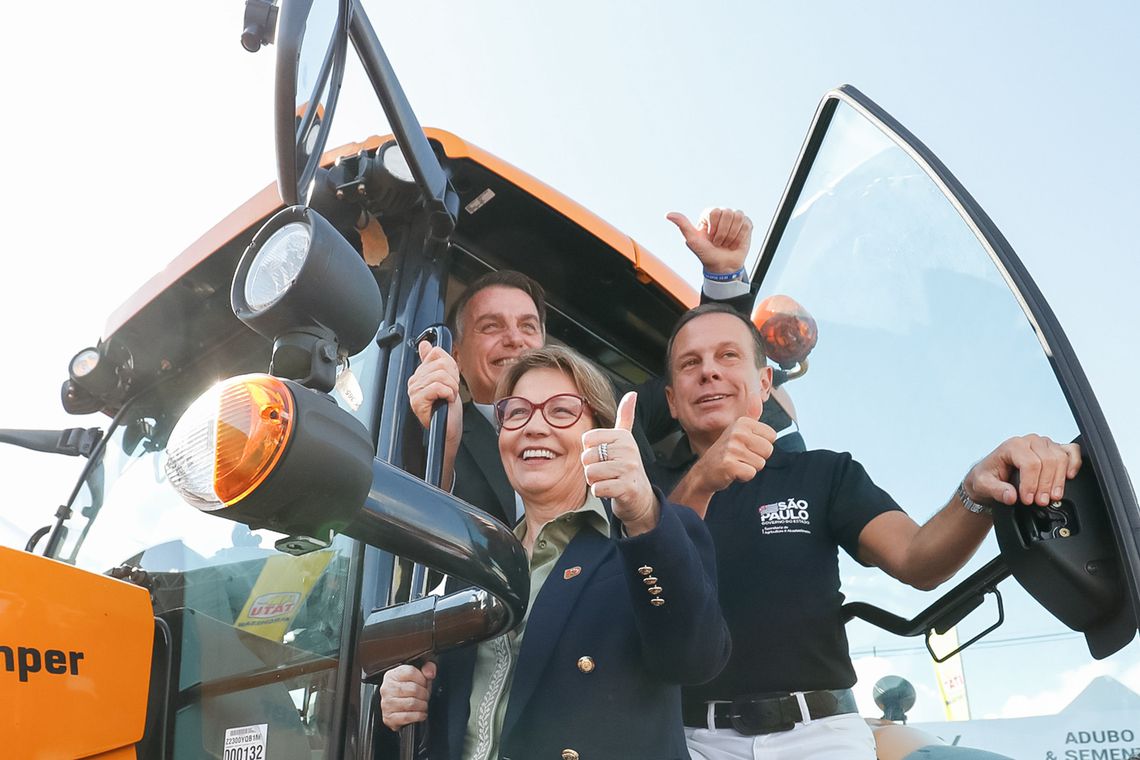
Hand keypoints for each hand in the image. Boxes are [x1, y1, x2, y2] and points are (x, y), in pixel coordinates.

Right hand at [379, 661, 436, 729]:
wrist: (396, 709)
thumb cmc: (408, 691)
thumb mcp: (418, 676)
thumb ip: (427, 668)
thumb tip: (430, 673)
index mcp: (392, 675)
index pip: (411, 672)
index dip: (422, 679)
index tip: (425, 684)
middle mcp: (387, 688)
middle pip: (413, 689)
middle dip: (425, 694)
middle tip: (426, 697)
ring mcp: (386, 703)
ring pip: (411, 703)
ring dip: (423, 705)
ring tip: (424, 705)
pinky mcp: (389, 717)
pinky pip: (407, 717)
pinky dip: (418, 716)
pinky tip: (421, 714)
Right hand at [407, 340, 462, 447]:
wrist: (449, 429)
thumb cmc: (448, 408)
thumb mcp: (447, 379)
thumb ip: (437, 361)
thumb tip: (426, 345)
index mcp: (420, 373)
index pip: (436, 353)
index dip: (450, 366)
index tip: (451, 379)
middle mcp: (414, 381)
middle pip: (440, 364)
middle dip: (452, 378)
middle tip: (450, 391)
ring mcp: (414, 392)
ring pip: (440, 375)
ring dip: (451, 387)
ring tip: (448, 397)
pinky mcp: (417, 401)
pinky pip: (437, 387)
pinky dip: (448, 394)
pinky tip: (446, 401)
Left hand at [581, 392, 658, 534]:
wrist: (640, 496)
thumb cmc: (627, 466)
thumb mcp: (626, 440)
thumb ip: (626, 417)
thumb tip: (632, 393)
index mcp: (623, 436)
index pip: (587, 440)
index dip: (590, 452)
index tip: (604, 457)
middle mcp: (628, 450)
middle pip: (586, 457)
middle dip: (591, 469)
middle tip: (606, 472)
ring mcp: (629, 469)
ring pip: (590, 474)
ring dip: (595, 481)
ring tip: (609, 480)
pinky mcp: (627, 488)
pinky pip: (597, 489)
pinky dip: (600, 492)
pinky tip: (611, 490)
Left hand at [666, 208, 752, 274]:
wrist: (722, 267)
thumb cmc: (706, 253)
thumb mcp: (692, 241)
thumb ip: (682, 226)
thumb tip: (668, 214)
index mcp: (709, 214)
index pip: (715, 212)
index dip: (713, 228)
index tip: (710, 238)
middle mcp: (722, 213)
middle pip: (728, 213)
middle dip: (723, 233)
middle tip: (719, 242)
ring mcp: (735, 218)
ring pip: (738, 218)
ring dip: (732, 236)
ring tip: (727, 243)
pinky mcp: (746, 224)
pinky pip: (746, 225)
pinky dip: (740, 237)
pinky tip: (735, 243)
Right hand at [688, 394, 775, 492]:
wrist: (704, 471)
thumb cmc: (724, 452)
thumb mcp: (737, 431)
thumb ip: (751, 416)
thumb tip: (757, 396)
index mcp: (742, 423)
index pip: (772, 436)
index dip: (761, 445)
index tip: (746, 446)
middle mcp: (737, 433)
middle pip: (768, 450)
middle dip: (757, 458)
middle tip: (741, 457)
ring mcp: (732, 449)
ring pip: (760, 464)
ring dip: (749, 467)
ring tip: (736, 463)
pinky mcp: (729, 465)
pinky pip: (751, 474)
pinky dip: (743, 477)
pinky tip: (732, 472)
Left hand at [964, 435, 1081, 506]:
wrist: (991, 475)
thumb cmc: (988, 476)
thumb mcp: (983, 485)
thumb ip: (996, 490)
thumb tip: (1011, 496)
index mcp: (1012, 446)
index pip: (1030, 463)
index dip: (1032, 484)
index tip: (1028, 499)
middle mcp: (1029, 442)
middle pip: (1048, 461)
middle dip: (1046, 485)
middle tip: (1040, 501)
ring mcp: (1043, 444)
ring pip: (1061, 458)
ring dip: (1059, 480)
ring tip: (1052, 496)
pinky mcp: (1054, 449)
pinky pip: (1071, 451)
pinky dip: (1074, 463)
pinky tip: (1068, 477)